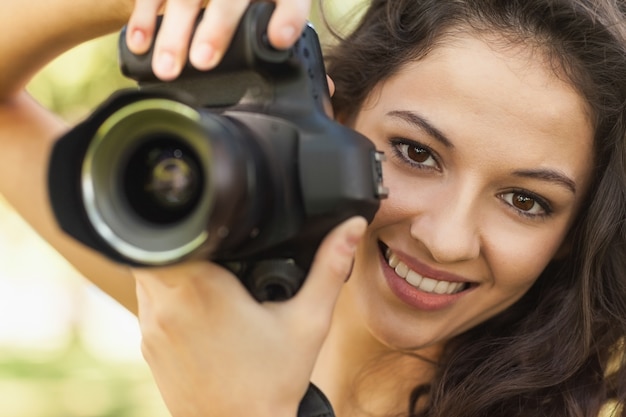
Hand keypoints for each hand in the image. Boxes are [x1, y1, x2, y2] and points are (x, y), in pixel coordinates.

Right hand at [125, 0, 310, 80]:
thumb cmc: (258, 3)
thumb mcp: (279, 12)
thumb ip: (294, 46)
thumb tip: (325, 90)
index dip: (288, 17)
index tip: (279, 40)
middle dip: (216, 27)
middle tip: (203, 62)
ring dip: (174, 31)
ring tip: (167, 69)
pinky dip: (144, 17)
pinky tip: (139, 45)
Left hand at [133, 217, 366, 416]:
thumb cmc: (273, 383)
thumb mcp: (310, 321)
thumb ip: (329, 267)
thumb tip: (351, 227)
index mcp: (202, 290)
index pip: (176, 234)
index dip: (191, 223)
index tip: (215, 226)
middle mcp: (166, 306)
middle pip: (159, 248)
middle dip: (188, 242)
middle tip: (220, 251)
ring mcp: (151, 329)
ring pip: (149, 274)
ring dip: (176, 267)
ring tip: (213, 277)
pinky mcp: (148, 347)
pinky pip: (150, 303)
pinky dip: (170, 295)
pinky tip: (201, 308)